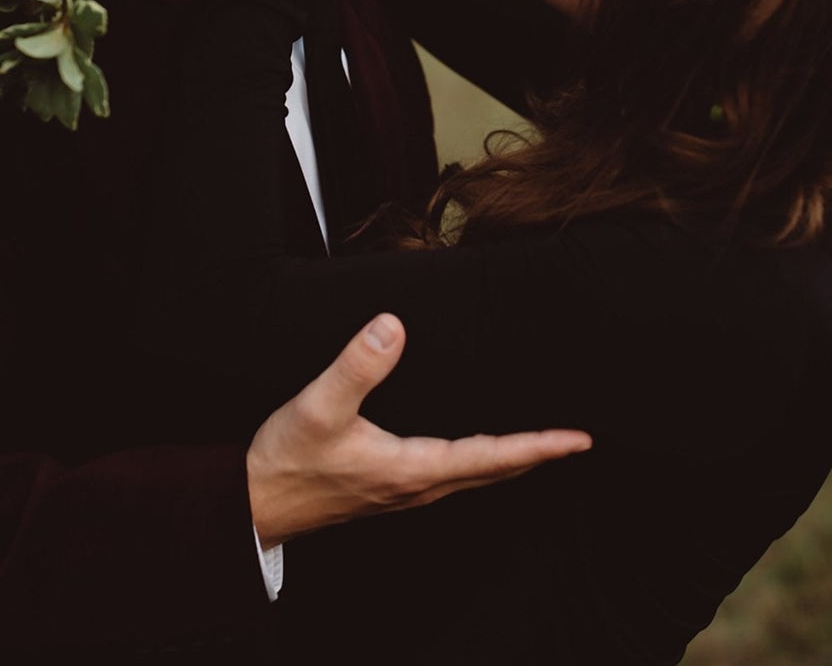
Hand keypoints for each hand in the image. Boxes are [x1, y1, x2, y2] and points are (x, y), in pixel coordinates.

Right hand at [246, 313, 590, 547]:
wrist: (254, 504)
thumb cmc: (286, 461)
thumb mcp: (318, 406)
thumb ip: (356, 366)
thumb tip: (393, 327)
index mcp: (412, 468)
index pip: (491, 457)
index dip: (537, 447)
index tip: (577, 439)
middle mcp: (417, 485)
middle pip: (492, 471)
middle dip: (535, 455)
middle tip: (573, 442)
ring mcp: (404, 489)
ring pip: (474, 476)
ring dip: (509, 460)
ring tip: (537, 443)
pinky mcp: (389, 485)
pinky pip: (451, 474)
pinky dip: (479, 461)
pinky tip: (473, 449)